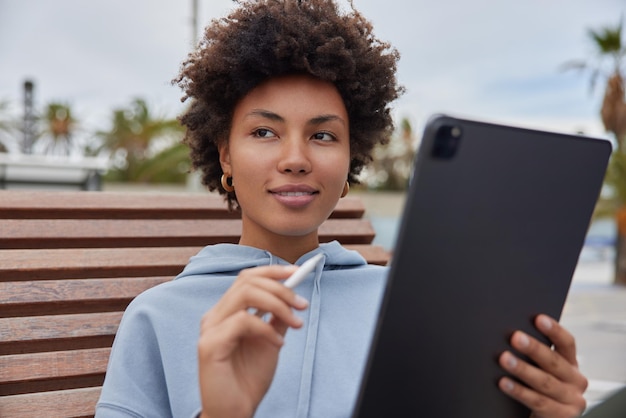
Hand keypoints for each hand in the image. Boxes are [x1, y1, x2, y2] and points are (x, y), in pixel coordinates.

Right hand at [198, 265, 308, 417]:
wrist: (236, 411)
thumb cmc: (248, 378)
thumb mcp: (270, 341)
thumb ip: (276, 319)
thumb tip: (292, 296)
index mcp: (226, 312)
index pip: (246, 278)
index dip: (272, 271)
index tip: (297, 273)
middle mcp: (214, 316)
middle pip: (246, 281)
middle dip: (279, 288)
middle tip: (301, 305)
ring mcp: (209, 328)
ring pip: (245, 295)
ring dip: (277, 304)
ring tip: (295, 322)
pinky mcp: (210, 345)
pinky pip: (243, 321)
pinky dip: (266, 328)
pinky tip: (278, 344)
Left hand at [498, 314, 587, 417]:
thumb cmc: (536, 387)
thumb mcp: (541, 370)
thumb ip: (533, 356)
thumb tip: (511, 334)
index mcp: (571, 364)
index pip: (566, 343)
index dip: (554, 330)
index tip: (538, 318)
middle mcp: (576, 381)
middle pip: (553, 361)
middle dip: (533, 348)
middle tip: (515, 337)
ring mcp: (572, 401)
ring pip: (544, 382)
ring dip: (522, 369)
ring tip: (504, 358)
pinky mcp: (563, 416)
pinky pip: (537, 401)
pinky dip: (519, 391)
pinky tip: (503, 382)